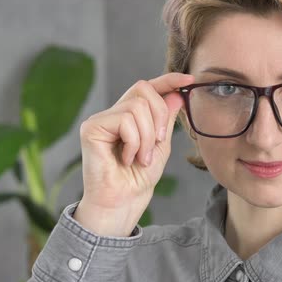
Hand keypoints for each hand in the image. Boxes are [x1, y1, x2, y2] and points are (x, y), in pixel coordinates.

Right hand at [73, 72, 193, 235]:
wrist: (124, 200)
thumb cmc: (139, 177)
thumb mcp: (161, 144)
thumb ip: (166, 119)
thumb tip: (176, 94)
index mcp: (131, 115)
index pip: (149, 88)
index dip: (168, 80)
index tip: (189, 80)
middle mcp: (114, 112)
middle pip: (144, 90)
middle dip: (160, 116)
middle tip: (158, 143)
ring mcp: (101, 119)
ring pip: (136, 107)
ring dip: (147, 136)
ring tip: (141, 157)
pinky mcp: (91, 128)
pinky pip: (124, 120)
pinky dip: (134, 142)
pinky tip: (127, 159)